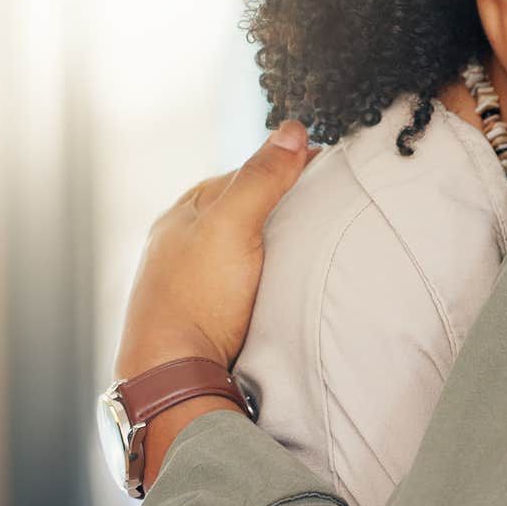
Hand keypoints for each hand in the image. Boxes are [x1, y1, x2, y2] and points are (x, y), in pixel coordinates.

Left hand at [114, 120, 311, 383]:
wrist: (173, 376)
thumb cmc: (196, 298)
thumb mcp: (232, 224)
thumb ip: (262, 177)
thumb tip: (294, 128)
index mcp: (185, 212)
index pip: (247, 173)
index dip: (289, 167)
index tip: (332, 169)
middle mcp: (185, 243)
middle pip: (248, 210)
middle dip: (286, 206)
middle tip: (332, 207)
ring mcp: (194, 280)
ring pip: (249, 247)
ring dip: (280, 244)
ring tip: (318, 245)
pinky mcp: (208, 313)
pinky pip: (249, 280)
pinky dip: (272, 274)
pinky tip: (289, 283)